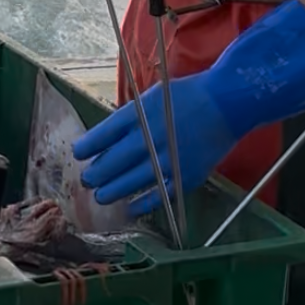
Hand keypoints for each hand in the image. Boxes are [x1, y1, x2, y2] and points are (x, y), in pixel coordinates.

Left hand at [73, 76, 235, 215]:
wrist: (226, 102)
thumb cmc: (186, 96)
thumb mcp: (150, 98)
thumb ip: (129, 120)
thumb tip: (106, 141)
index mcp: (138, 115)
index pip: (102, 135)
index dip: (86, 148)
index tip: (78, 154)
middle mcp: (149, 139)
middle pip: (112, 163)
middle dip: (94, 175)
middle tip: (86, 180)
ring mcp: (167, 160)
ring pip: (130, 183)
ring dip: (111, 192)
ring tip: (101, 195)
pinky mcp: (185, 176)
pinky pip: (158, 196)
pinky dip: (142, 204)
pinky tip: (130, 208)